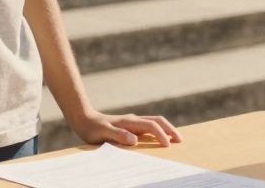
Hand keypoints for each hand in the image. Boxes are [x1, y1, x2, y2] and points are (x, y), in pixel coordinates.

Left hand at [68, 109, 182, 147]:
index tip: (168, 146)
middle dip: (170, 129)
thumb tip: (134, 140)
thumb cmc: (92, 129)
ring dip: (166, 128)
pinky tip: (158, 137)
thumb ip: (118, 135)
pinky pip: (148, 125)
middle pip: (157, 121)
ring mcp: (132, 121)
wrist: (84, 119)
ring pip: (154, 121)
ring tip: (174, 138)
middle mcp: (133, 119)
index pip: (151, 126)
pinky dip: (158, 129)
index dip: (161, 135)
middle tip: (180, 140)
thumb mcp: (102, 134)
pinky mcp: (130, 124)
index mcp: (129, 122)